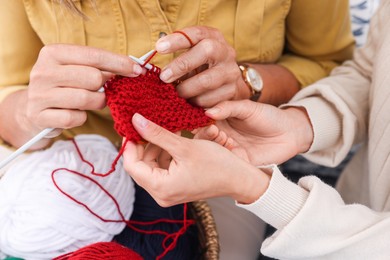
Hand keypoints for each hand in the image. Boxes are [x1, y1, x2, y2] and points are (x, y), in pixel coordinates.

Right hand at [1, 44, 141, 148]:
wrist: (32, 108)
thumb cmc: (64, 85)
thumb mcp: (76, 68)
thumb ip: (100, 66)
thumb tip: (134, 68)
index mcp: (53, 52)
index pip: (94, 55)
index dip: (120, 63)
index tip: (139, 70)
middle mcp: (43, 71)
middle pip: (93, 78)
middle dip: (106, 86)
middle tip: (104, 89)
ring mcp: (39, 94)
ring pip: (87, 99)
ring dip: (98, 102)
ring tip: (93, 101)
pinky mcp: (39, 116)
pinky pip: (76, 118)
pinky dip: (82, 117)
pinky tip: (76, 113)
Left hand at [123, 113, 267, 206]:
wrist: (240, 179)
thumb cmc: (217, 164)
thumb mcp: (184, 146)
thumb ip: (157, 134)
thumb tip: (135, 121)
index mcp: (160, 187)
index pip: (131, 165)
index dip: (130, 144)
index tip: (134, 126)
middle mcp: (161, 194)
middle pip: (141, 165)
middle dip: (146, 143)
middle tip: (152, 124)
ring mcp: (169, 192)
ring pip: (152, 165)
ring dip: (157, 146)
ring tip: (168, 129)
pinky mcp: (176, 187)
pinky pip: (163, 168)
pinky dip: (166, 153)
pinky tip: (175, 139)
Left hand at [156, 26, 248, 107]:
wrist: (227, 82)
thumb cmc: (200, 66)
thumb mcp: (191, 55)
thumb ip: (176, 56)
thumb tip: (148, 68)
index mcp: (212, 37)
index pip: (195, 33)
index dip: (177, 40)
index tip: (159, 48)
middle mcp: (225, 52)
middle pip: (206, 51)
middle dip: (182, 64)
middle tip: (164, 77)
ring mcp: (231, 71)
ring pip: (208, 80)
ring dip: (187, 89)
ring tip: (176, 93)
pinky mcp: (232, 91)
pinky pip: (211, 100)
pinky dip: (196, 103)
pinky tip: (189, 102)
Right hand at [195, 100, 313, 165]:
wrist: (290, 133)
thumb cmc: (270, 116)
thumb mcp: (248, 108)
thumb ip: (228, 108)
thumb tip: (207, 112)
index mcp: (221, 118)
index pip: (202, 119)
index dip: (197, 118)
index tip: (195, 117)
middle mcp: (221, 134)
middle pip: (202, 136)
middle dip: (202, 133)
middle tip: (210, 128)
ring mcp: (227, 149)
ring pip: (210, 149)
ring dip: (211, 143)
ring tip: (219, 135)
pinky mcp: (236, 161)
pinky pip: (223, 161)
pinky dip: (222, 155)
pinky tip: (228, 146)